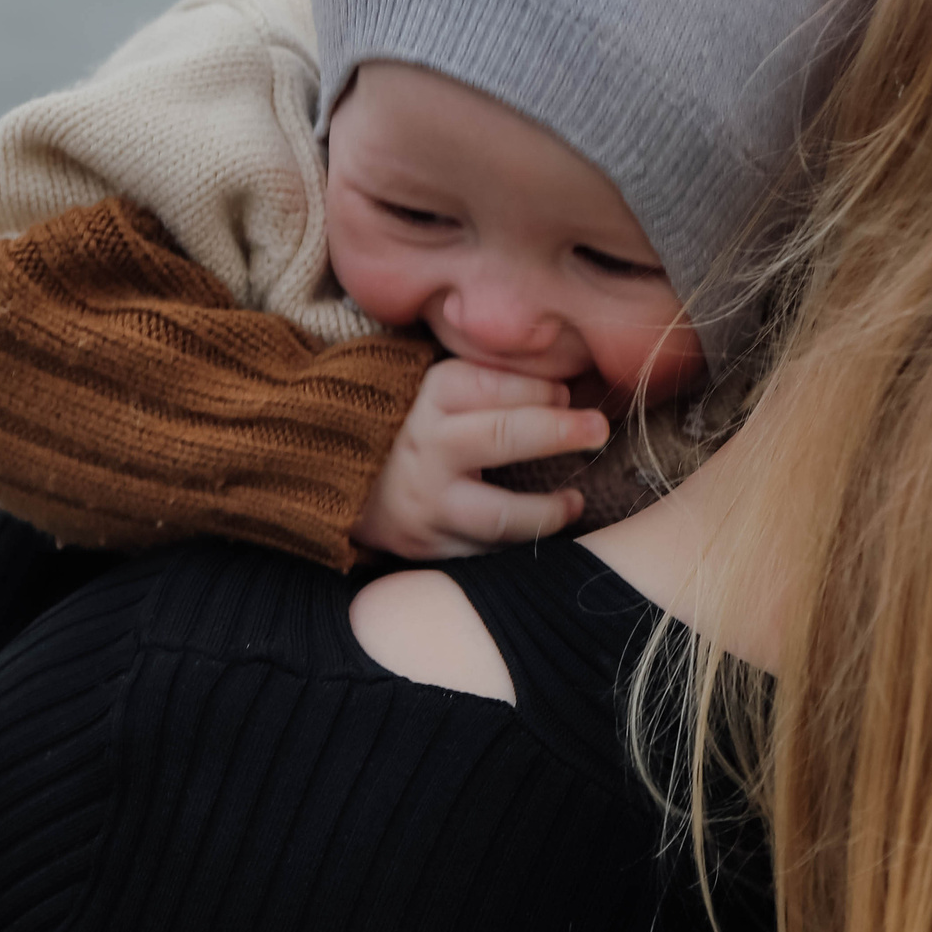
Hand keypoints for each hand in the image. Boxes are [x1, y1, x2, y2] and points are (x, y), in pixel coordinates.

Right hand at [353, 359, 609, 559]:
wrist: (333, 472)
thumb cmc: (408, 420)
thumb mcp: (435, 385)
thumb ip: (490, 378)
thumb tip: (565, 382)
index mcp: (427, 397)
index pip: (492, 384)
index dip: (538, 388)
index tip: (566, 392)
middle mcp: (425, 448)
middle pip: (501, 436)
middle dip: (558, 432)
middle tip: (598, 429)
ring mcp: (425, 502)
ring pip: (499, 514)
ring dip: (547, 511)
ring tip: (575, 502)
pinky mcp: (427, 545)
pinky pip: (484, 553)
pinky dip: (517, 548)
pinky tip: (542, 537)